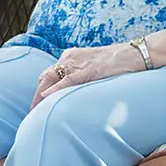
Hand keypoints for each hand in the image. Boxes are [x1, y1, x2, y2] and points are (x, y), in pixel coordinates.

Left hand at [30, 43, 145, 109]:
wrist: (135, 54)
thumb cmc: (117, 63)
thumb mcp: (93, 68)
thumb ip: (81, 77)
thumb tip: (72, 95)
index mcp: (71, 56)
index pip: (49, 74)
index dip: (40, 90)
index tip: (35, 105)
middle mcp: (70, 58)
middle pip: (45, 77)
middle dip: (37, 95)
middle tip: (31, 112)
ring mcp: (78, 62)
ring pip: (51, 78)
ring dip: (41, 95)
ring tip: (35, 111)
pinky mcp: (89, 69)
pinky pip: (68, 80)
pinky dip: (55, 89)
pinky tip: (47, 97)